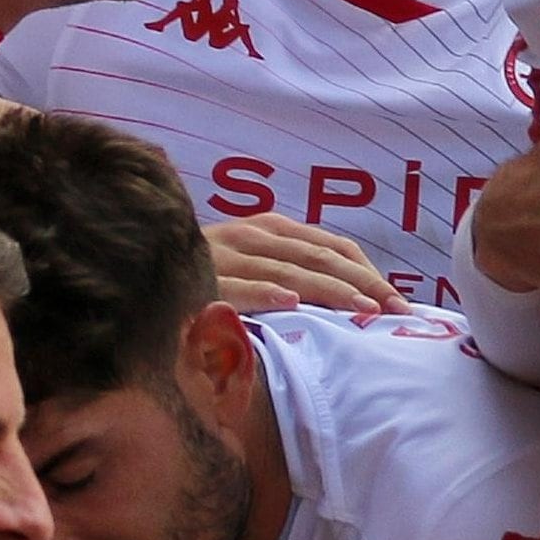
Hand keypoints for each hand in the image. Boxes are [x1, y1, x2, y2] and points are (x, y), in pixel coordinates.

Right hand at [206, 213, 399, 312]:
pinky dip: (266, 292)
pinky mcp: (204, 279)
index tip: (398, 301)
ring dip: (328, 289)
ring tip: (362, 309)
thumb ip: (294, 271)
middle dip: (362, 284)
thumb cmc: (209, 274)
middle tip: (394, 310)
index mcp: (272, 229)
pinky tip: (291, 303)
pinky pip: (239, 286)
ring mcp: (227, 255)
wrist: (141, 263)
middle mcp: (254, 235)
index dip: (369, 271)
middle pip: (319, 257)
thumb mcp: (255, 263)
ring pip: (288, 271)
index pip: (333, 246)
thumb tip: (353, 299)